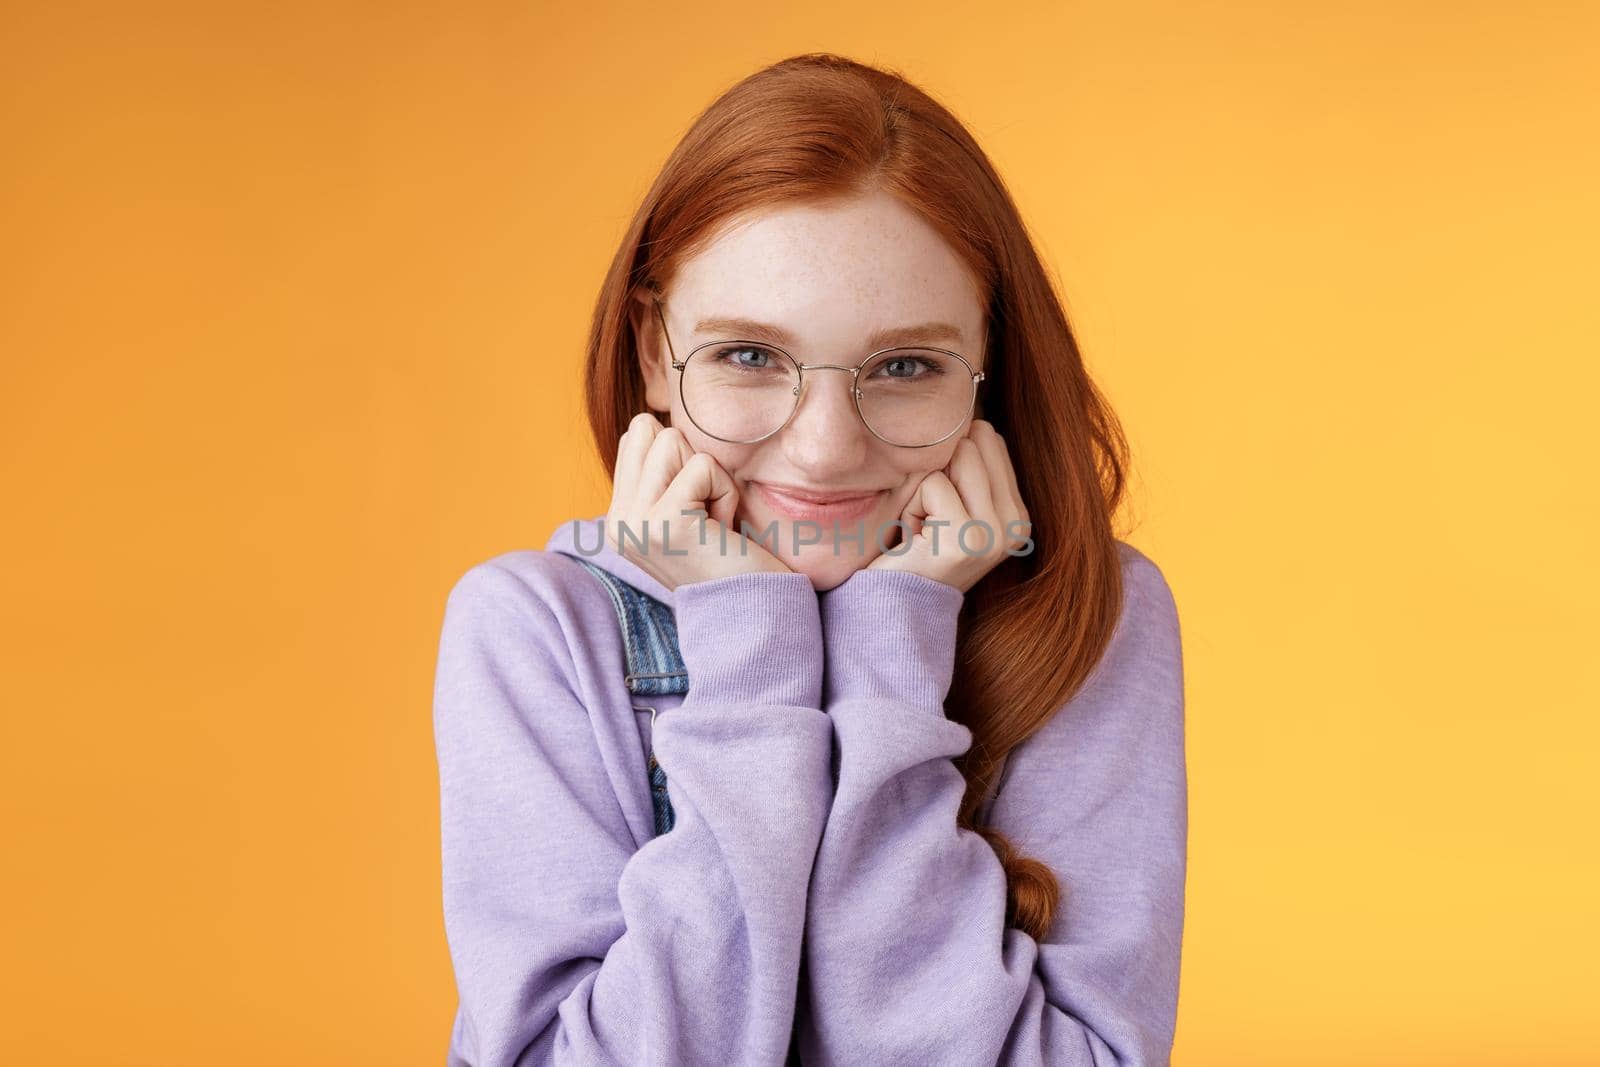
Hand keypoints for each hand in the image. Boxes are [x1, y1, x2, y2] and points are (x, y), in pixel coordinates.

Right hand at [606, 412, 793, 590]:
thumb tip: (654, 417)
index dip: (681, 458)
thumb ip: (662, 472)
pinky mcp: (664, 524)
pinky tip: (724, 532)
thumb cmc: (734, 557)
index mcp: (617, 518)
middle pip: (648, 429)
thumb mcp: (686, 510)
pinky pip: (703, 466)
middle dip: (691, 460)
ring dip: (711, 477)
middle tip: (707, 513)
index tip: (697, 509)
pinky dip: (725, 493)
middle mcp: (616, 522)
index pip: (635, 435)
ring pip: (672, 440)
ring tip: (714, 523)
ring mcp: (634, 524)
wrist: (756, 614)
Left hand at [866, 420, 1031, 592]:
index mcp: (1019, 513)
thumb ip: (968, 462)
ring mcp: (997, 534)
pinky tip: (913, 541)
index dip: (949, 461)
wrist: (890, 602)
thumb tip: (971, 410)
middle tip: (928, 518)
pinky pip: (932, 484)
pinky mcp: (968, 540)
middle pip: (974, 441)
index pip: (989, 438)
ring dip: (923, 489)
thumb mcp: (950, 500)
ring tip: (921, 527)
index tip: (939, 507)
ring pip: (956, 457)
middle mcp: (1017, 525)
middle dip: (937, 471)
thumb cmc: (912, 544)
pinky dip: (910, 508)